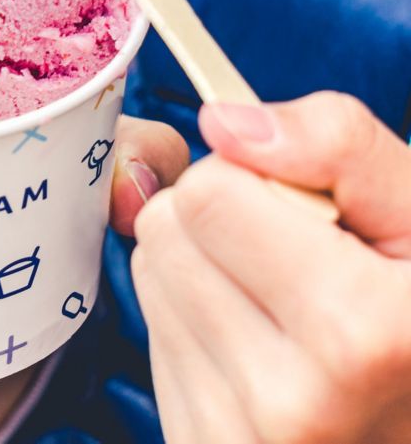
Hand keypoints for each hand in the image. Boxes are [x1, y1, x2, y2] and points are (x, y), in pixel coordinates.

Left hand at [133, 92, 410, 443]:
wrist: (408, 422)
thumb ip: (337, 144)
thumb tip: (222, 122)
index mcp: (362, 332)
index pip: (207, 192)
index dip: (254, 176)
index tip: (312, 209)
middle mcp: (293, 403)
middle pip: (164, 227)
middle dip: (220, 217)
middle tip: (295, 254)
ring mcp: (236, 436)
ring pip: (151, 274)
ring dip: (204, 267)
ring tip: (282, 300)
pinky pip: (152, 332)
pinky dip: (195, 320)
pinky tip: (260, 343)